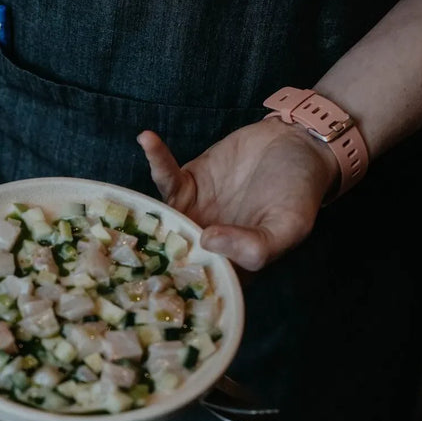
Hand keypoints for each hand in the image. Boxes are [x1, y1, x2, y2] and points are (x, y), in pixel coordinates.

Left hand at [138, 119, 339, 270]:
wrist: (299, 147)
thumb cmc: (300, 193)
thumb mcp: (290, 227)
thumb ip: (257, 245)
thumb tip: (208, 241)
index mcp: (228, 266)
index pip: (194, 280)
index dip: (174, 281)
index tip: (153, 278)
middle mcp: (202, 245)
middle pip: (166, 254)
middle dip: (145, 252)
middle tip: (121, 247)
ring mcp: (190, 213)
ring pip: (158, 217)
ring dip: (141, 210)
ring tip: (122, 206)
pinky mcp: (186, 183)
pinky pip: (166, 175)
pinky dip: (156, 159)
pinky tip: (147, 139)